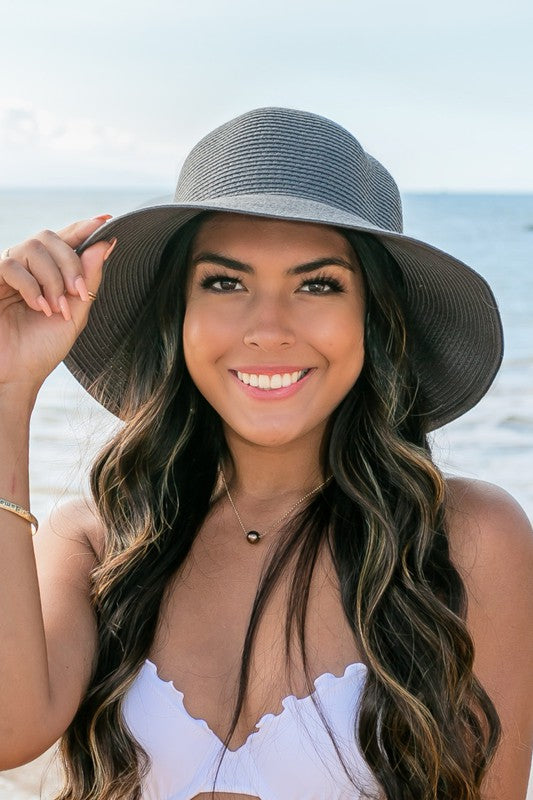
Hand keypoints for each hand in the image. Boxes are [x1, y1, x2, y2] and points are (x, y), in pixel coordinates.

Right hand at [0, 217, 116, 395]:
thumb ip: (88, 279)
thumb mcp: (76, 313)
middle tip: (76, 293)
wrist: (18, 374)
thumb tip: (106, 244)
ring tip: (55, 309)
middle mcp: (27, 267)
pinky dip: (31, 285)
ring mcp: (8, 272)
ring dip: (52, 278)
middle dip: (70, 263)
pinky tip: (39, 307)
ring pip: (33, 248)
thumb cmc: (43, 347)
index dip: (83, 227)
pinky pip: (11, 265)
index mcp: (49, 272)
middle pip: (50, 237)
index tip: (106, 219)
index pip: (66, 240)